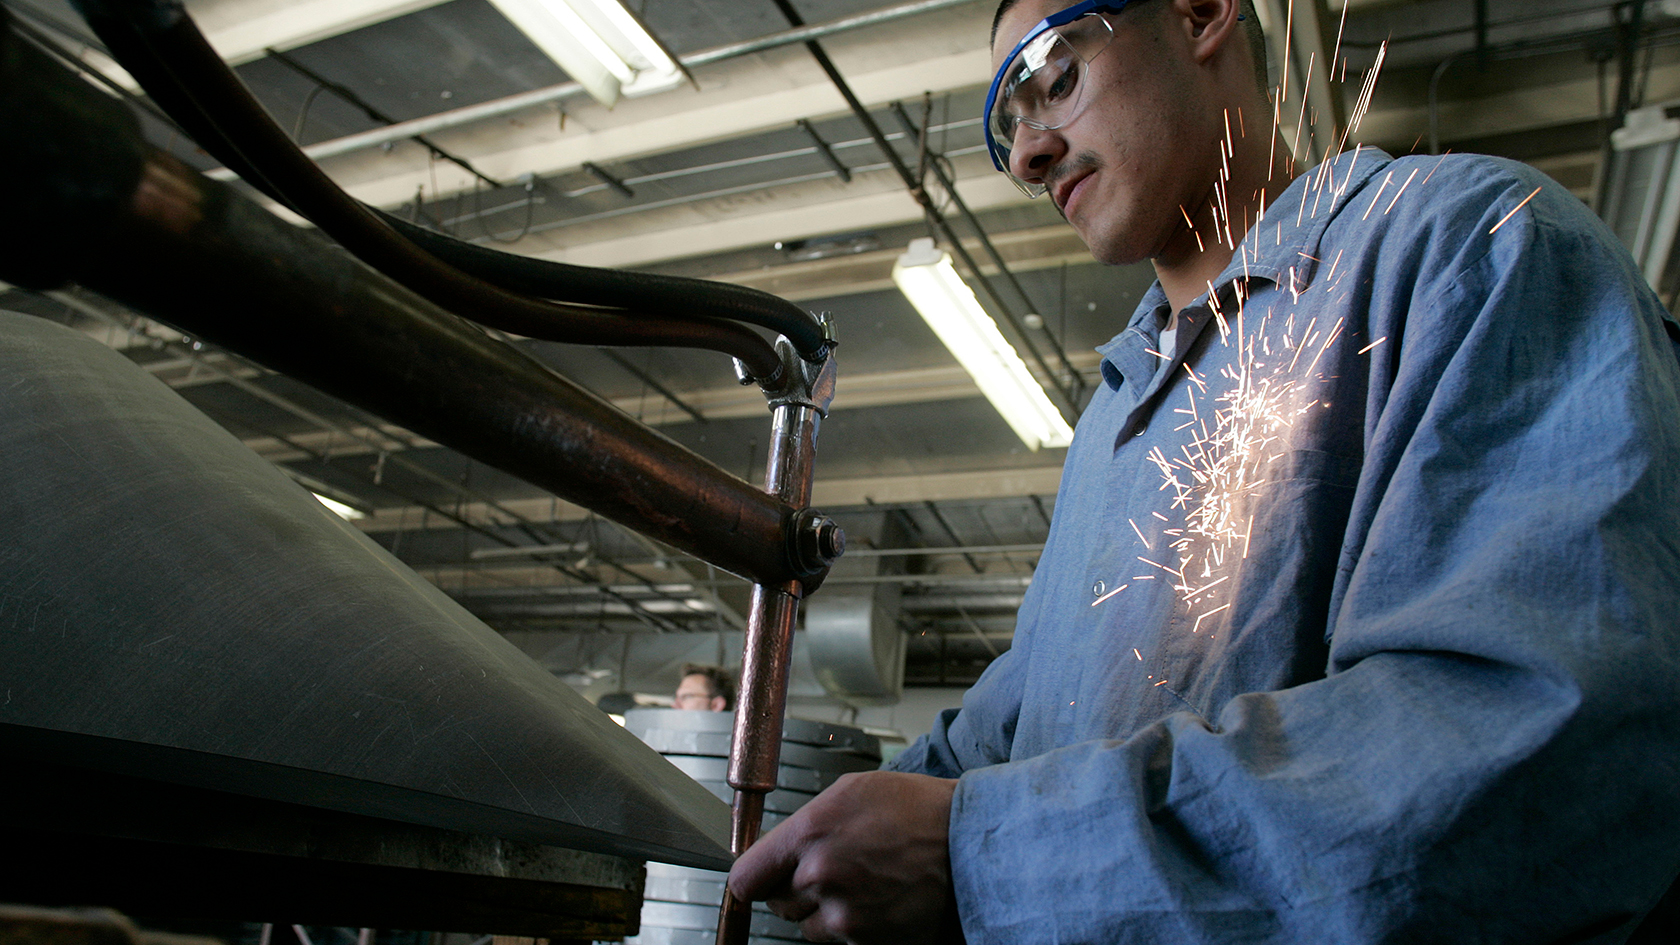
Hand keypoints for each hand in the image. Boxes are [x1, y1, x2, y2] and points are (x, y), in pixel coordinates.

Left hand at [728, 770, 962, 943]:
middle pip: (776, 902)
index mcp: (810, 834)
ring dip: (825, 910)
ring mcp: (844, 917)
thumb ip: (805, 822)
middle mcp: (820, 878)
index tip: (759, 876)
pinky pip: (841, 940)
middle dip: (796, 888)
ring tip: (863, 882)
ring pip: (808, 926)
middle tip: (832, 867)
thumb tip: (773, 848)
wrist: (972, 847)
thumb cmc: (920, 812)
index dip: (753, 876)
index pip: (746, 876)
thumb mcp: (853, 791)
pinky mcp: (868, 943)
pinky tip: (880, 899)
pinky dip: (854, 926)